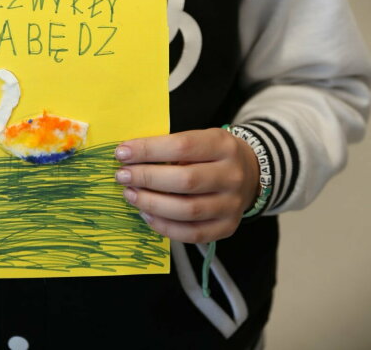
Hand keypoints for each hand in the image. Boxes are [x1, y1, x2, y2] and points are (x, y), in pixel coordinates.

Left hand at [115, 128, 259, 242]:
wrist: (250, 173)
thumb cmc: (213, 153)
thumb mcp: (200, 138)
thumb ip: (171, 146)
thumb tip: (130, 156)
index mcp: (223, 145)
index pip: (182, 146)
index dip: (149, 150)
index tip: (122, 153)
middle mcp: (232, 175)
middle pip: (185, 180)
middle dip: (147, 178)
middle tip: (122, 176)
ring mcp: (232, 204)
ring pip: (188, 210)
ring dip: (152, 203)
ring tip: (130, 195)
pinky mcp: (227, 227)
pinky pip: (193, 233)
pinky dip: (165, 226)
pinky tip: (146, 215)